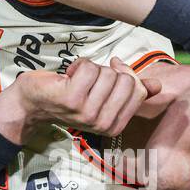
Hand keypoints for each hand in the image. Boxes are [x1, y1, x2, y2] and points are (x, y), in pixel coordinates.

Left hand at [0, 57, 158, 145]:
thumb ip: (130, 91)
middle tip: (87, 79)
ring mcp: (87, 113)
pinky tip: (66, 77)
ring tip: (75, 80)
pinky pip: (89, 68)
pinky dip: (78, 65)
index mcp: (114, 125)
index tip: (109, 71)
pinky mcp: (71, 99)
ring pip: (107, 73)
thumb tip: (157, 86)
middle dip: (106, 71)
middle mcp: (102, 123)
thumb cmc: (68, 95)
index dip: (124, 74)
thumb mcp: (102, 95)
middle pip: (124, 80)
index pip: (136, 89)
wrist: (32, 102)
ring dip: (90, 69)